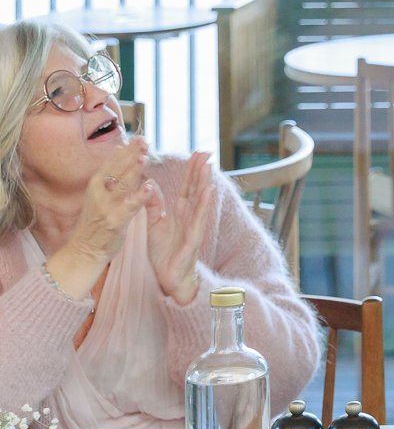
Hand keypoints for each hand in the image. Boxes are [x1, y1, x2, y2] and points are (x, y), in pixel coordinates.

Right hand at [70, 137, 154, 264]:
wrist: (85, 249)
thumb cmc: (97, 219)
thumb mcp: (100, 192)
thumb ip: (113, 171)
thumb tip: (121, 147)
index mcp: (97, 183)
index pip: (113, 161)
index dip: (126, 149)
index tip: (139, 136)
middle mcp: (99, 192)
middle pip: (117, 169)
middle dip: (130, 154)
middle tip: (144, 141)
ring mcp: (106, 206)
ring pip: (122, 184)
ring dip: (133, 170)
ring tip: (144, 157)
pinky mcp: (115, 220)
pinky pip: (129, 206)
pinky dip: (139, 196)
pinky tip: (149, 187)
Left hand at [149, 151, 215, 305]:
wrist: (169, 277)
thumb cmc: (165, 252)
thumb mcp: (154, 225)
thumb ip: (153, 205)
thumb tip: (149, 185)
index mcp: (180, 212)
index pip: (187, 187)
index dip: (190, 170)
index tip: (196, 153)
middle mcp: (189, 216)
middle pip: (195, 189)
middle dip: (200, 171)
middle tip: (205, 151)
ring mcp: (193, 227)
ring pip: (199, 201)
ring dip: (204, 183)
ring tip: (208, 166)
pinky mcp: (193, 239)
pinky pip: (198, 219)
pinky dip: (203, 204)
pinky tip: (207, 191)